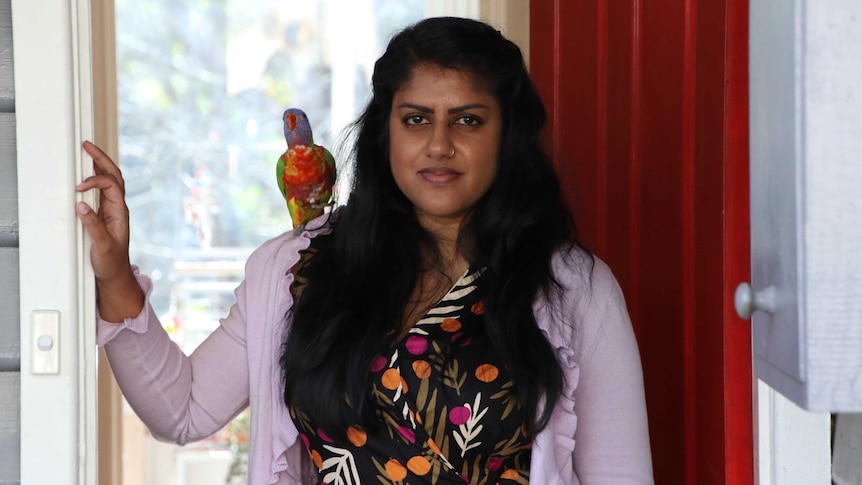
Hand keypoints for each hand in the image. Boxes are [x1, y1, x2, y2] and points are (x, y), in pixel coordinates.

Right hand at [75, 141, 143, 321]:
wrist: (115, 274)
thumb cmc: (111, 262)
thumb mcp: (102, 245)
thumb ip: (93, 226)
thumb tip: (82, 205)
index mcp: (120, 212)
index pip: (110, 185)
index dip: (95, 181)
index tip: (79, 188)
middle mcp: (118, 207)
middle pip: (113, 176)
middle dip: (101, 159)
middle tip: (87, 145)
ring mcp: (111, 209)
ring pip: (109, 180)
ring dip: (99, 164)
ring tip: (87, 151)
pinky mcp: (104, 214)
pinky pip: (101, 189)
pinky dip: (94, 177)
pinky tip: (86, 172)